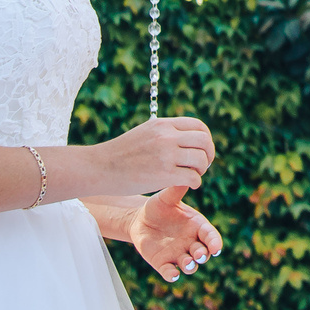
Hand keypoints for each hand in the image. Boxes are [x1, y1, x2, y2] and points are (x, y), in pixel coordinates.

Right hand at [91, 115, 214, 194]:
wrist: (100, 168)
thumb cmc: (122, 154)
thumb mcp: (145, 133)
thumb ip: (166, 133)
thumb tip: (186, 138)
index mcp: (163, 124)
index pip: (198, 126)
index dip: (206, 139)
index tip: (202, 150)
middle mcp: (167, 136)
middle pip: (204, 141)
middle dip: (209, 155)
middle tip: (203, 165)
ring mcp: (166, 154)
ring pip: (201, 159)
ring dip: (202, 170)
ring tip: (194, 175)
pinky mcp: (164, 174)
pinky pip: (193, 177)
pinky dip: (196, 182)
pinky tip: (190, 184)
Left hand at [119, 185, 223, 282]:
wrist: (140, 219)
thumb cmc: (158, 206)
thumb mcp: (167, 197)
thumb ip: (177, 189)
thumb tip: (188, 176)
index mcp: (196, 226)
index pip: (210, 236)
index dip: (215, 243)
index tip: (216, 248)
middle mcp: (190, 242)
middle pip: (202, 253)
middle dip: (202, 255)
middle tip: (198, 254)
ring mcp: (178, 254)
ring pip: (189, 265)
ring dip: (190, 266)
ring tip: (187, 263)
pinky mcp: (163, 263)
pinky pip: (170, 272)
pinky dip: (172, 275)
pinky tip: (172, 274)